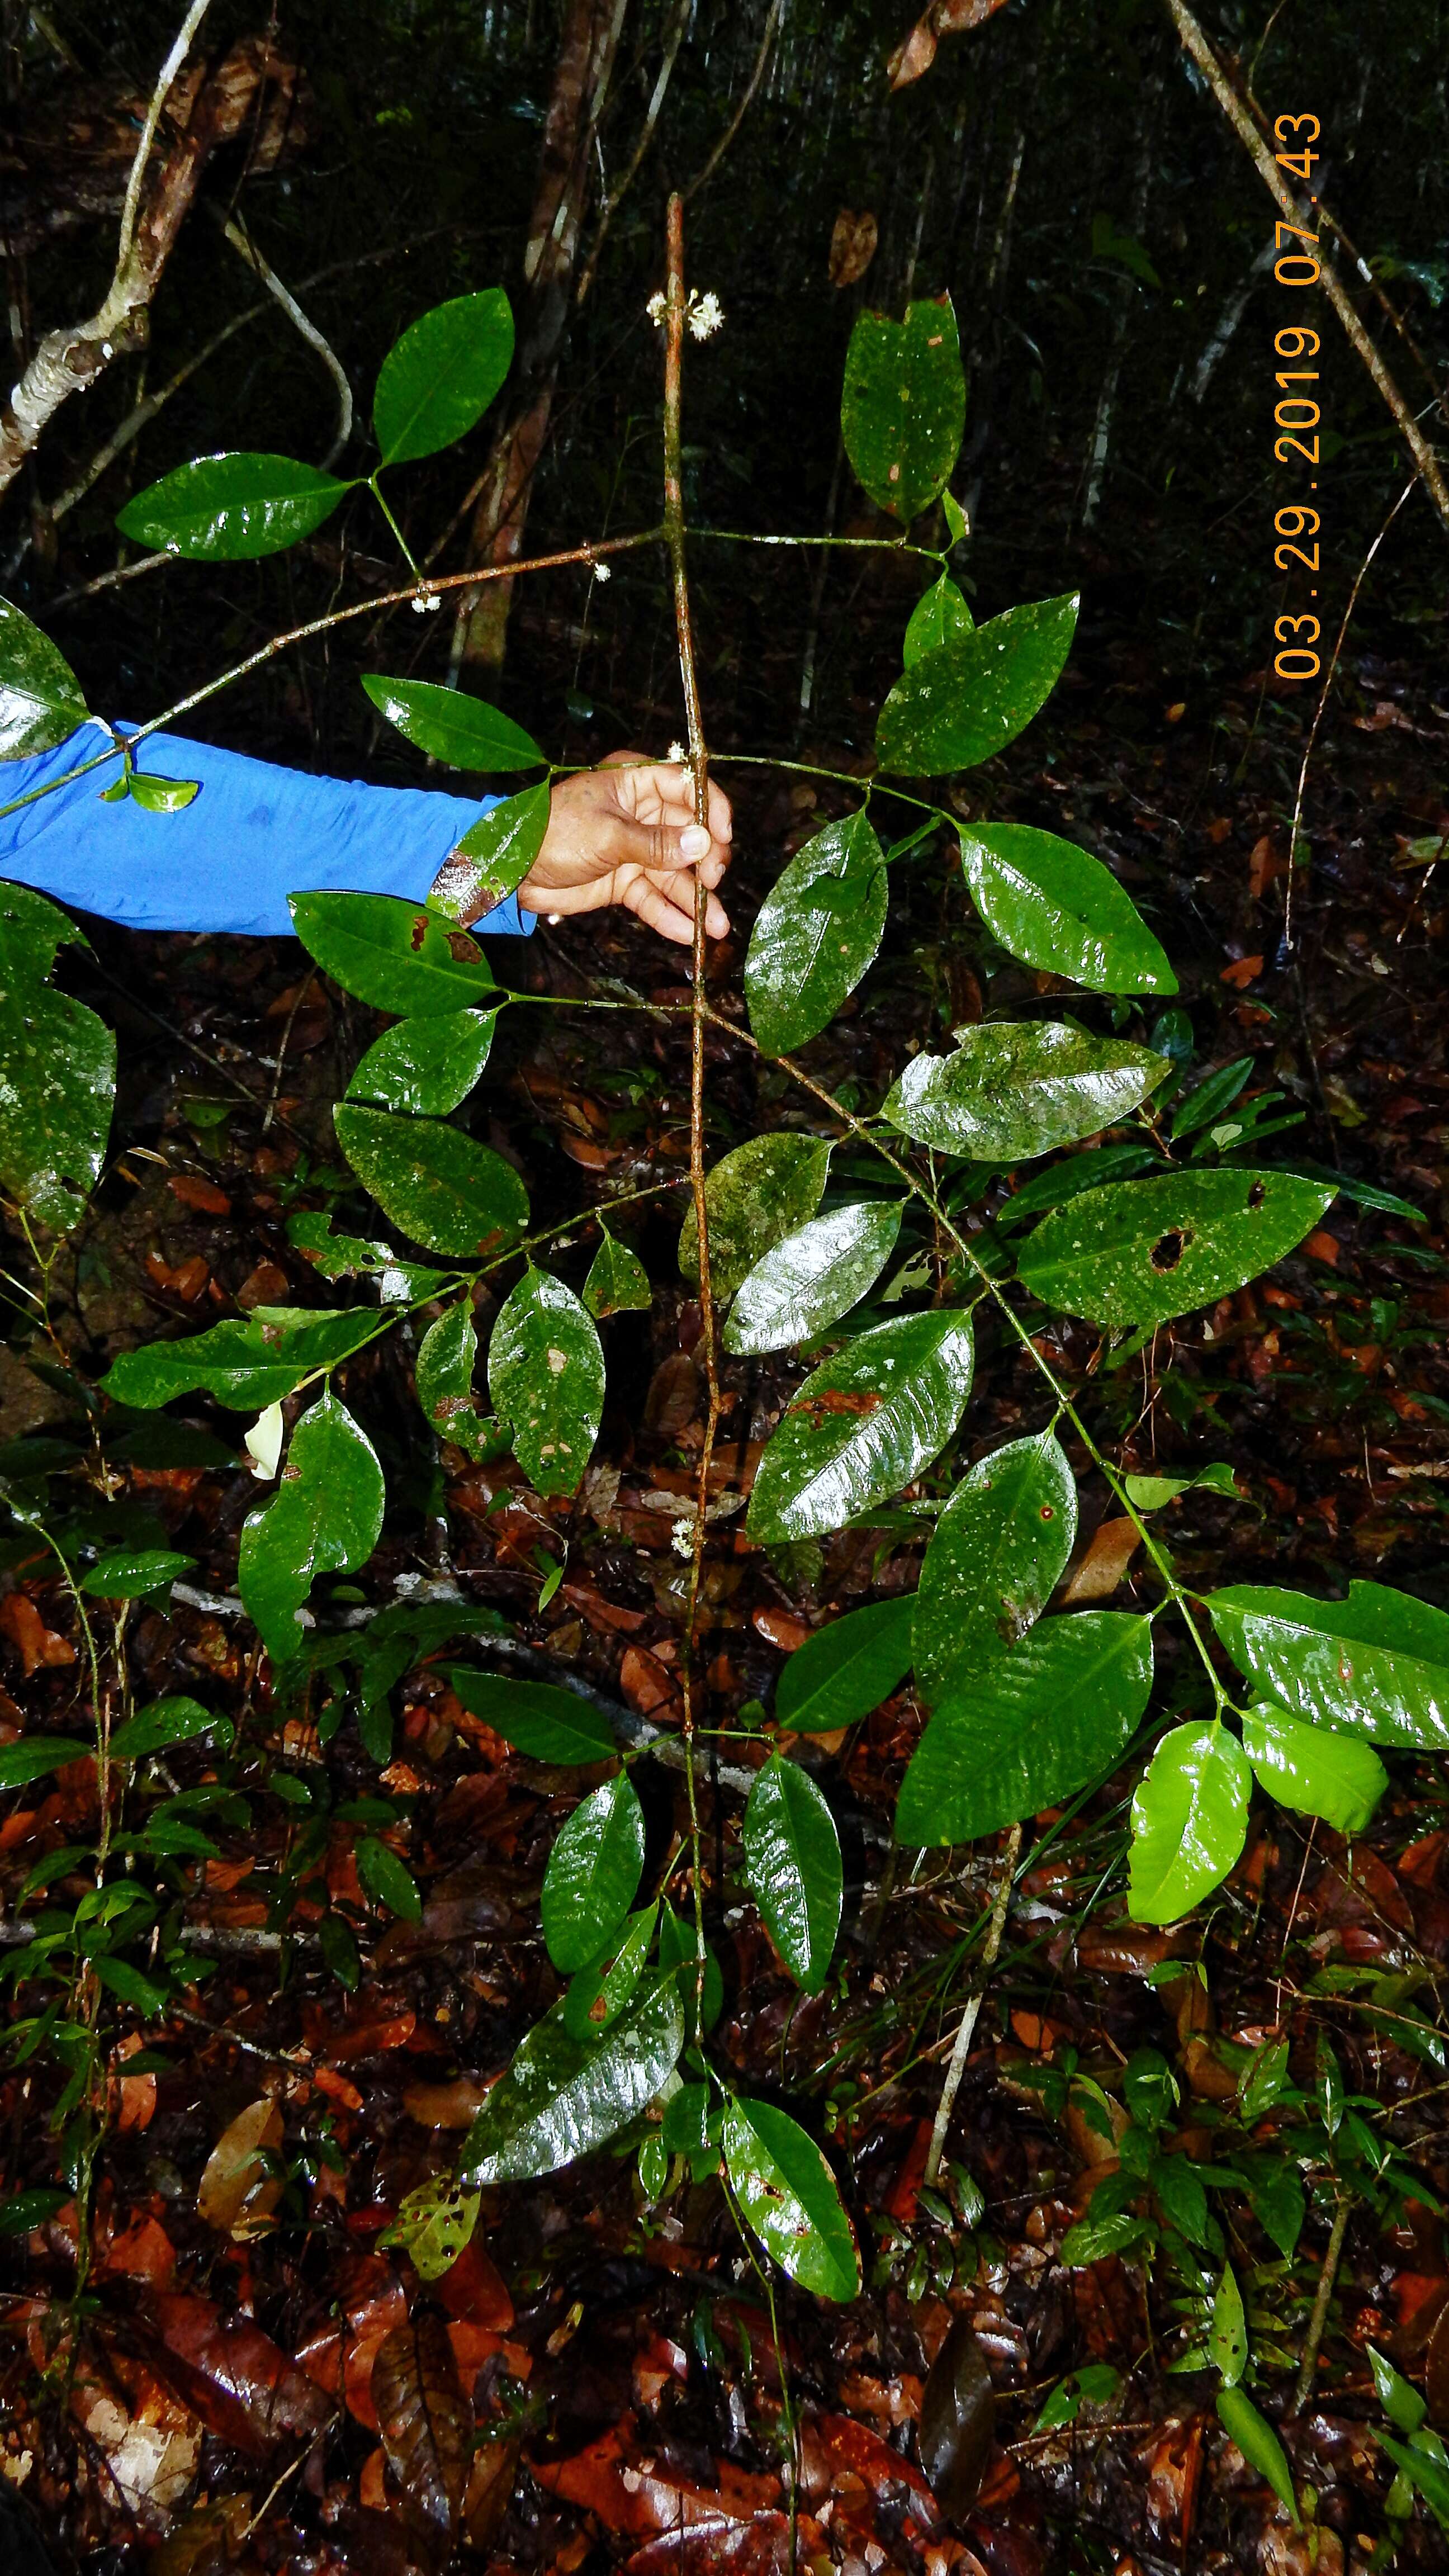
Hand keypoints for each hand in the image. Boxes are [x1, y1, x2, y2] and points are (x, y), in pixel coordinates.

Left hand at [516, 753, 731, 947]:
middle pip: (689, 835)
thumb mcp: (608, 835)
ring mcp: (635, 849)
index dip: (711, 810)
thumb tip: (703, 844)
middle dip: (706, 861)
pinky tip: (687, 933)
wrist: (511, 870)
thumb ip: (656, 843)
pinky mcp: (624, 881)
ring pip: (675, 874)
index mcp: (635, 783)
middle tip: (712, 882)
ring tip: (717, 927)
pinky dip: (669, 915)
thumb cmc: (553, 833)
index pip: (687, 786)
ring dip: (696, 899)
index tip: (722, 837)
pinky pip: (654, 898)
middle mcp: (641, 813)